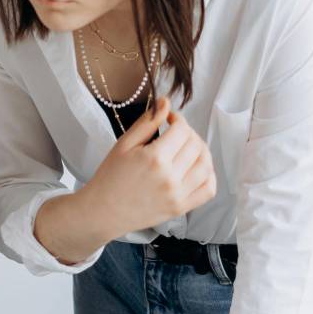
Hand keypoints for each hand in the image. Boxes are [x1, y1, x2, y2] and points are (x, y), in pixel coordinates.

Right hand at [82, 97, 215, 235]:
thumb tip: (166, 103)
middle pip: (196, 145)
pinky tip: (197, 168)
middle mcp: (170, 177)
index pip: (182, 130)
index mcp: (154, 158)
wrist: (103, 211)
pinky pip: (208, 190)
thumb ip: (147, 122)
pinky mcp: (181, 208)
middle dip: (189, 133)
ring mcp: (178, 195)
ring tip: (188, 148)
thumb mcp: (124, 144)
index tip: (169, 119)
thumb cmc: (110, 176)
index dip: (178, 119)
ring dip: (201, 151)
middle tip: (177, 133)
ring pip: (206, 165)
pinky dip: (209, 175)